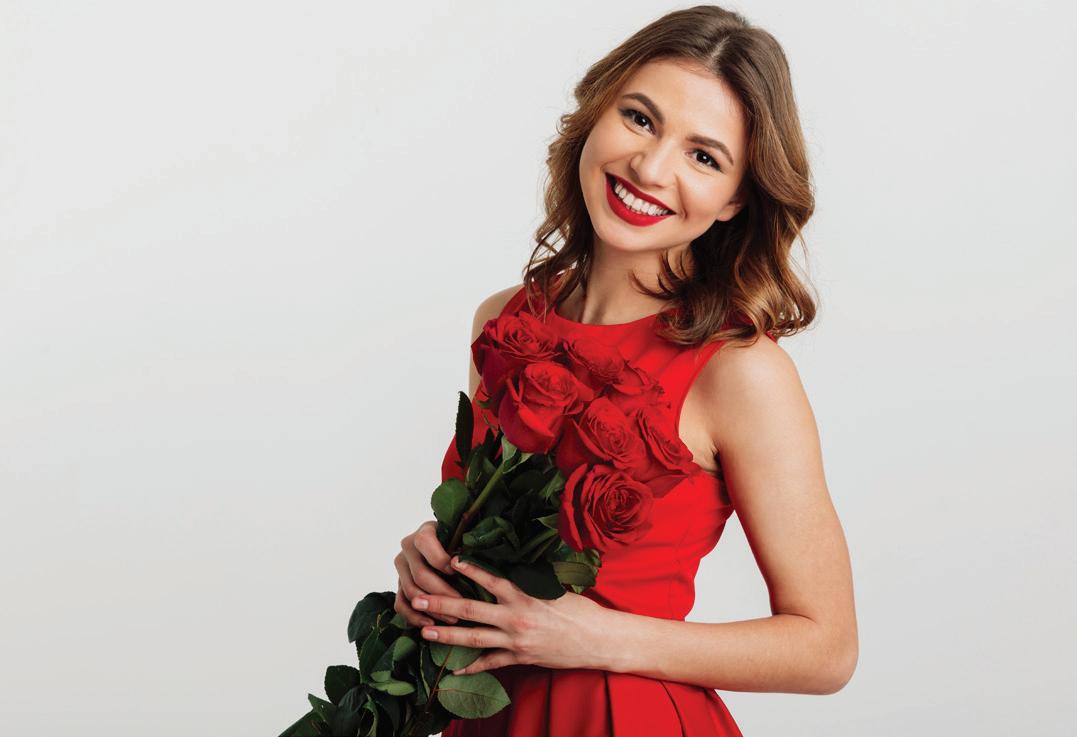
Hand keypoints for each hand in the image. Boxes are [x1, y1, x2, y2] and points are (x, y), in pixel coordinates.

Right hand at [394, 520, 463, 627]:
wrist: (446, 548)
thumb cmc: (460, 544)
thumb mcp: (463, 539)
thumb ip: (467, 547)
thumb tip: (476, 560)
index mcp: (424, 532)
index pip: (425, 543)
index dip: (441, 560)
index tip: (458, 573)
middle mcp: (408, 547)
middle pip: (421, 574)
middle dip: (442, 593)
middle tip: (461, 605)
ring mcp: (401, 567)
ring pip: (411, 591)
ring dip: (432, 608)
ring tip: (451, 618)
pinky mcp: (398, 584)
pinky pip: (400, 604)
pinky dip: (414, 616)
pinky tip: (430, 624)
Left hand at [411, 555, 610, 674]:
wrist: (598, 640)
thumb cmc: (580, 610)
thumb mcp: (554, 589)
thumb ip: (529, 582)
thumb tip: (509, 568)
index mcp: (525, 595)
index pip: (491, 579)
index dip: (470, 570)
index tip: (449, 560)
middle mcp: (516, 617)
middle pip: (471, 610)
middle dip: (441, 604)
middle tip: (417, 600)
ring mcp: (516, 641)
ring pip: (474, 638)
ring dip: (446, 636)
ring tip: (424, 632)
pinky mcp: (520, 658)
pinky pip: (490, 664)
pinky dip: (471, 667)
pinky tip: (453, 671)